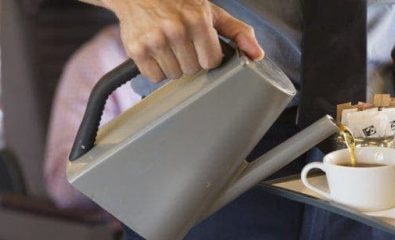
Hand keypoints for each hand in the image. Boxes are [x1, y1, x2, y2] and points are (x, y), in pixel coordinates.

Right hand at [105, 0, 263, 81]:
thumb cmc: (178, 2)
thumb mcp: (210, 11)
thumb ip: (237, 32)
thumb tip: (257, 54)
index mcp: (198, 21)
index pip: (211, 62)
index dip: (207, 56)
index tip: (200, 46)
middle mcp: (176, 30)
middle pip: (192, 70)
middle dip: (189, 60)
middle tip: (182, 44)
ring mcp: (154, 41)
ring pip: (174, 76)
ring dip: (173, 66)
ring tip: (168, 47)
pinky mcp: (137, 50)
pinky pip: (154, 77)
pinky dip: (156, 69)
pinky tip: (156, 52)